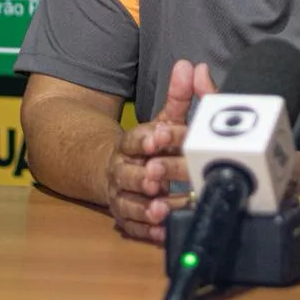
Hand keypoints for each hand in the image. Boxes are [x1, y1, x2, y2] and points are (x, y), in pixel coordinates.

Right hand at [105, 59, 216, 243]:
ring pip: (130, 203)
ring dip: (146, 207)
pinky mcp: (127, 219)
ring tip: (163, 209)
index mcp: (131, 144)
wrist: (109, 171)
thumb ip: (178, 97)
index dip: (146, 138)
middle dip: (142, 176)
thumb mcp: (162, 120)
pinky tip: (163, 232)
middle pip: (127, 174)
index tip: (161, 136)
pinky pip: (134, 228)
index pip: (134, 139)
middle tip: (158, 178)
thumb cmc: (148, 146)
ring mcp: (122, 196)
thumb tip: (190, 66)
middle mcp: (122, 170)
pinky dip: (148, 232)